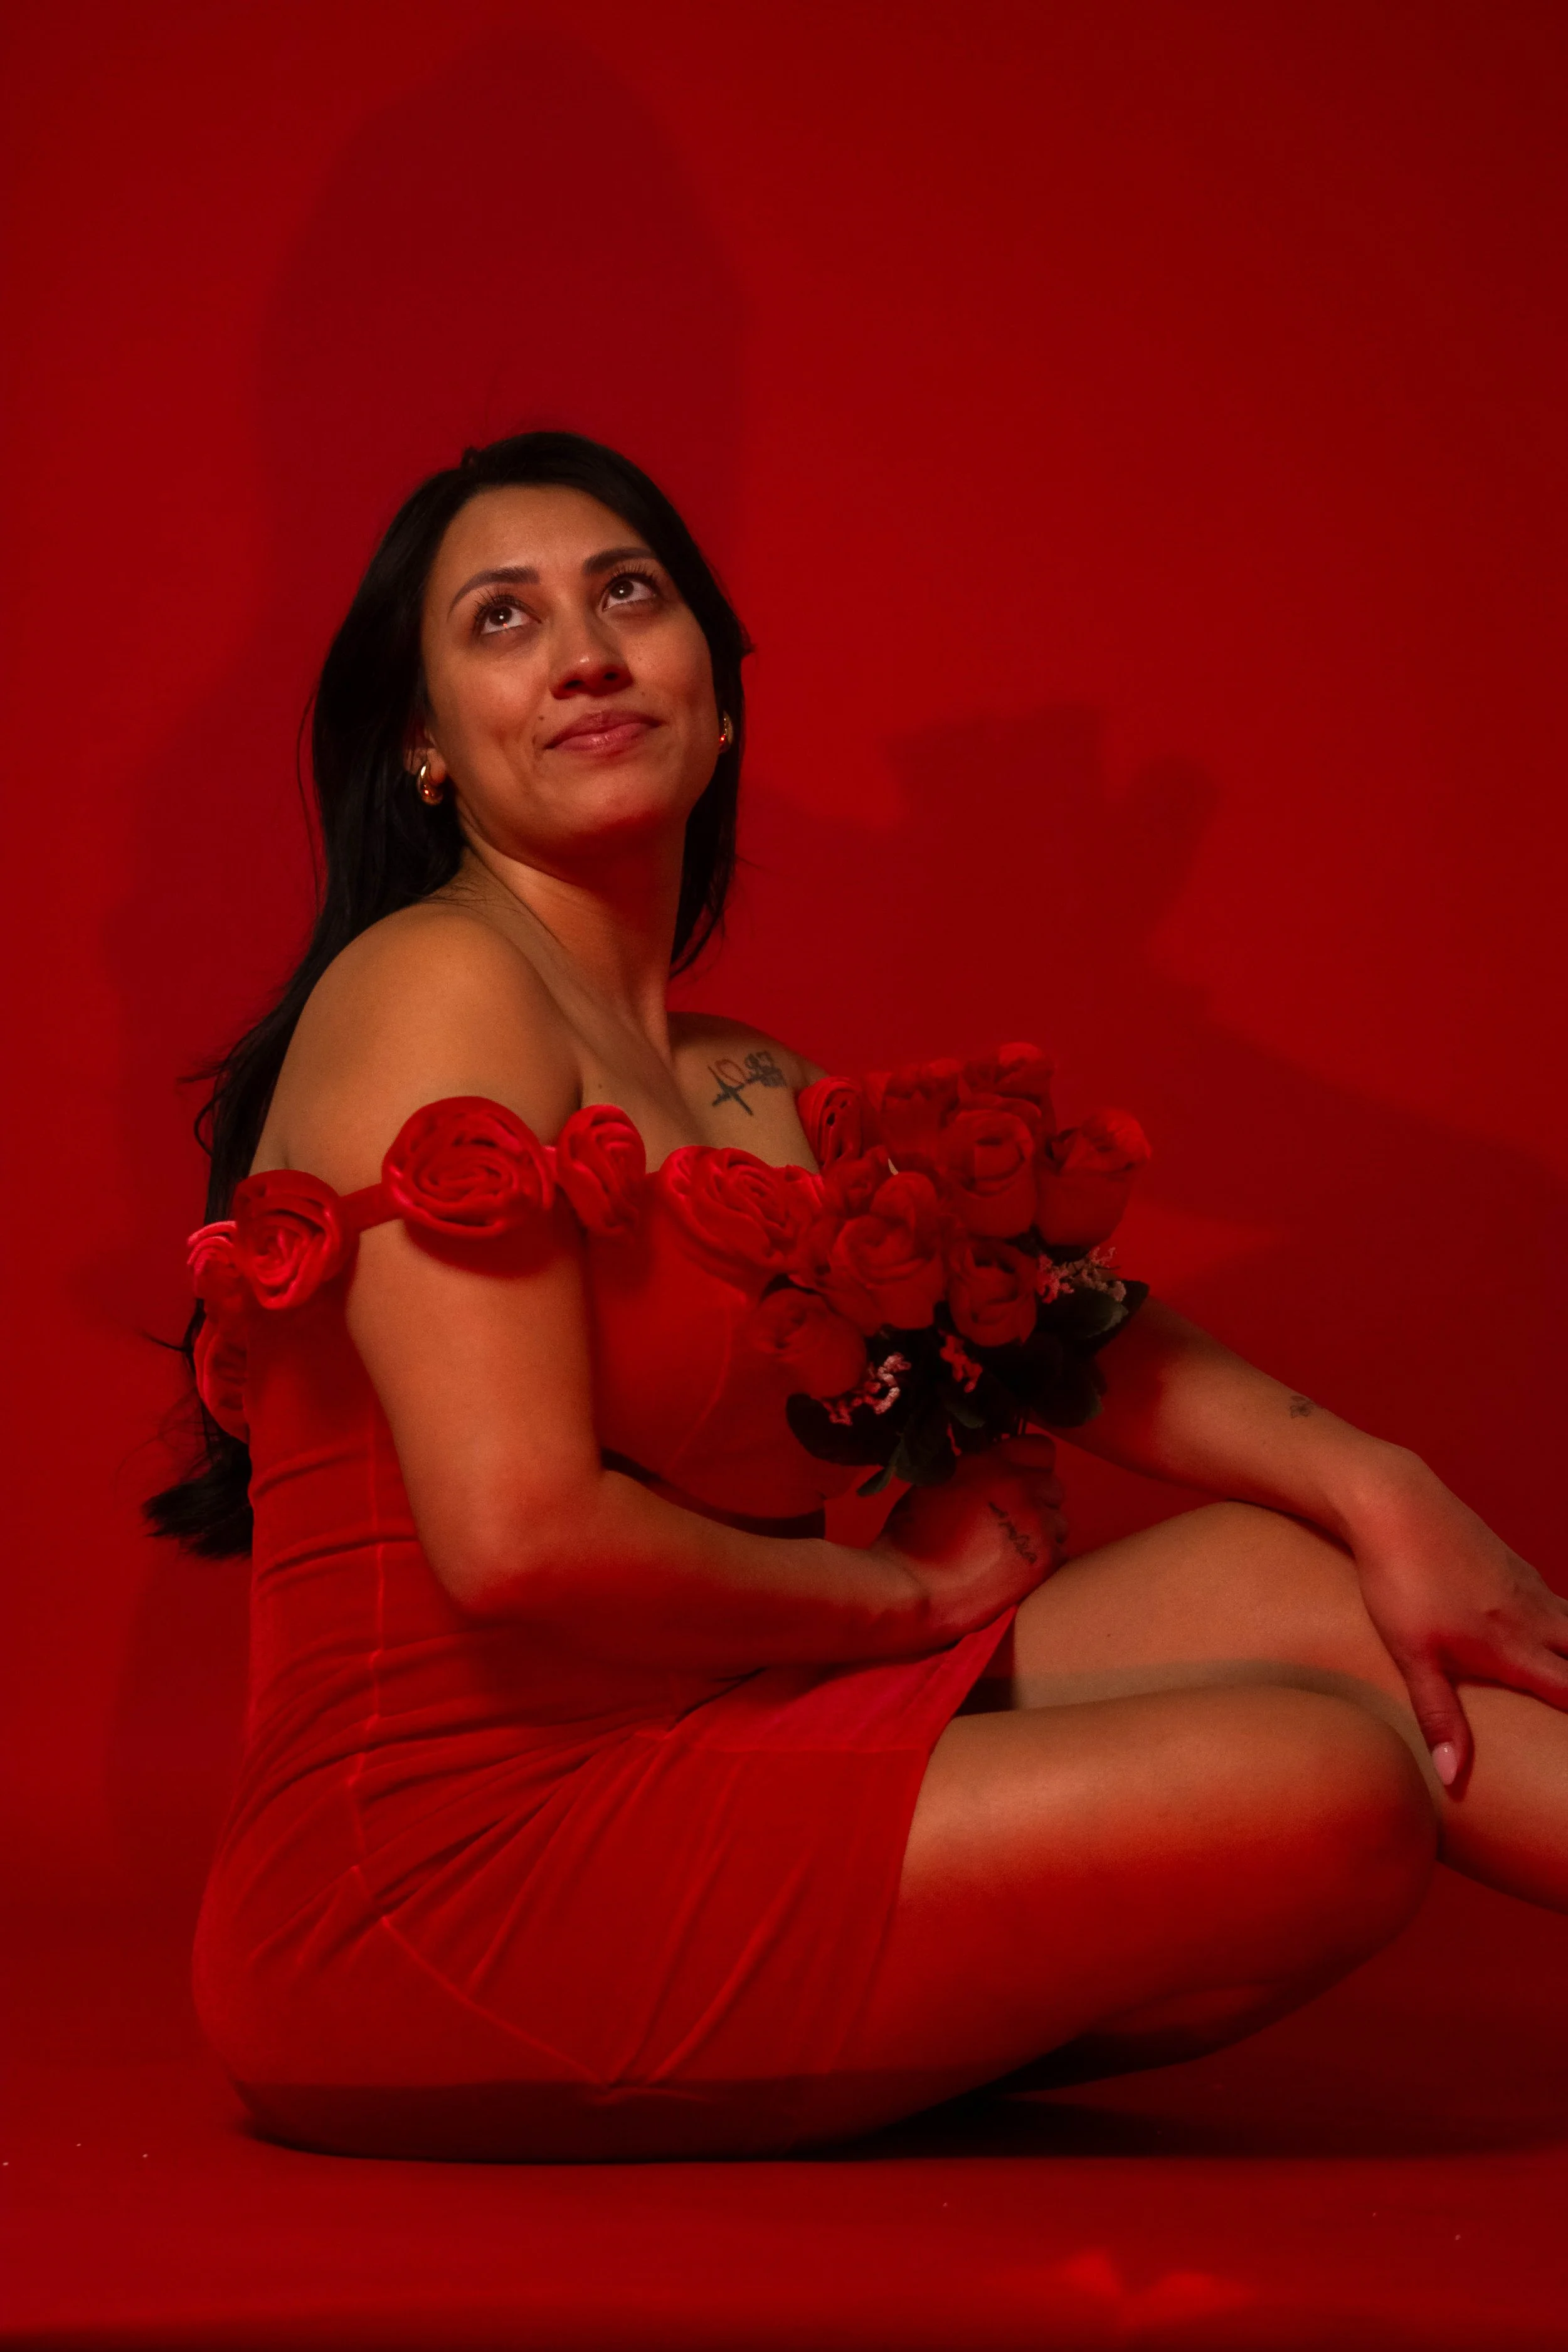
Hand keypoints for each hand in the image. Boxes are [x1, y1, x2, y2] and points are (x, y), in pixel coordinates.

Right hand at [873, 1435, 1066, 1644]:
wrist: (912, 1586)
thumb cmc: (913, 1541)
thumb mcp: (937, 1485)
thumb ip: (975, 1473)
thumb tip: (994, 1476)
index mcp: (989, 1463)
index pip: (1040, 1450)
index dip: (1033, 1469)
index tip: (1022, 1485)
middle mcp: (1018, 1486)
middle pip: (1055, 1489)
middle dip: (1040, 1505)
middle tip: (1013, 1527)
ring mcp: (1035, 1522)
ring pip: (1060, 1525)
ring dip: (1043, 1537)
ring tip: (1010, 1555)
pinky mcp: (1045, 1559)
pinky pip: (1061, 1556)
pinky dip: (1044, 1566)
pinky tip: (1015, 1575)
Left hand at [1347, 1458, 1567, 1786]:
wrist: (1396, 1505)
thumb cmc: (1400, 1582)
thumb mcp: (1413, 1656)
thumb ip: (1438, 1715)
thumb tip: (1452, 1776)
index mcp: (1513, 1648)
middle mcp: (1532, 1617)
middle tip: (1566, 1702)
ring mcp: (1526, 1585)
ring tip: (1561, 1668)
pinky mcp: (1512, 1562)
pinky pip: (1553, 1598)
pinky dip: (1562, 1619)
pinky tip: (1551, 1627)